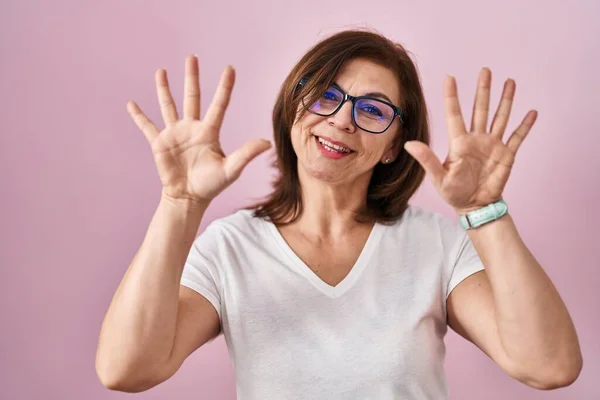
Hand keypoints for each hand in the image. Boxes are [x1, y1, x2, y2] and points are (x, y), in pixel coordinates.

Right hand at [127, 55, 271, 204]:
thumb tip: (267, 143)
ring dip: (164, 89)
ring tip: (161, 71)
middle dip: (192, 77)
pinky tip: (131, 104)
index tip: (230, 68)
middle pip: (192, 96)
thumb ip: (246, 154)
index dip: (225, 87)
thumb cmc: (211, 185)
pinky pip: (147, 126)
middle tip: (192, 57)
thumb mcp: (231, 170)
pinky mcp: (159, 143)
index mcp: (209, 131)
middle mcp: (192, 128)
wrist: (188, 198)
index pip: (219, 104)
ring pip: (169, 105)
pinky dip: (139, 116)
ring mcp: (175, 134)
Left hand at [404, 68, 536, 214]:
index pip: (454, 114)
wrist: (474, 206)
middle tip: (485, 70)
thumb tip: (409, 144)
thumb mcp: (438, 177)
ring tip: (509, 81)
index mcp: (459, 142)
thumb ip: (426, 159)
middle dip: (483, 90)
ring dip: (506, 100)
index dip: (452, 96)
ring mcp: (492, 145)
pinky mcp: (506, 154)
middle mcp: (476, 139)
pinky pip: (517, 137)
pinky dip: (525, 125)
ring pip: (500, 117)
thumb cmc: (453, 193)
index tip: (449, 77)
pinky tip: (532, 112)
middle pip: (481, 109)